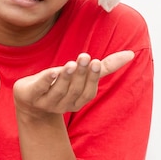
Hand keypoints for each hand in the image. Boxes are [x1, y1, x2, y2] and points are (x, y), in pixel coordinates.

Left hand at [13, 50, 133, 116]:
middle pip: (74, 91)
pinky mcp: (30, 95)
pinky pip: (39, 89)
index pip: (88, 92)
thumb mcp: (82, 75)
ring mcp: (45, 102)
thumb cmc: (59, 83)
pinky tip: (52, 71)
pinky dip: (45, 80)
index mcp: (77, 101)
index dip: (92, 78)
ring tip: (72, 63)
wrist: (29, 99)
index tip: (96, 63)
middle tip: (86, 57)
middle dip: (81, 74)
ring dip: (66, 77)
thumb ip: (105, 67)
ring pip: (58, 91)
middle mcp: (63, 105)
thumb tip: (130, 54)